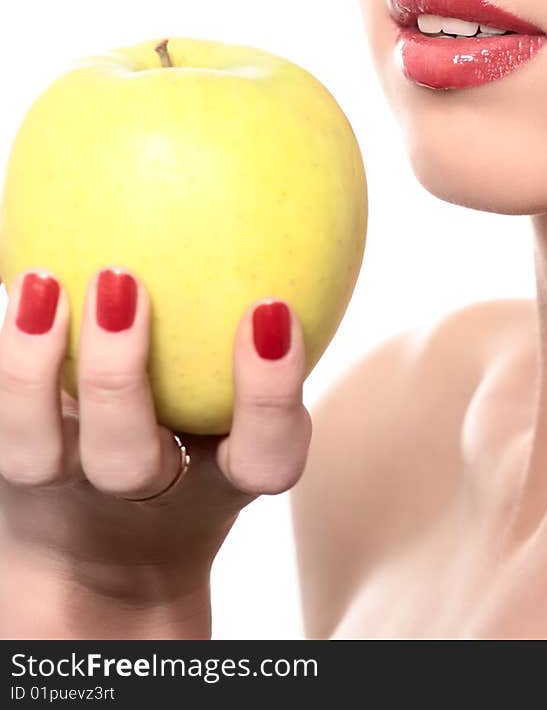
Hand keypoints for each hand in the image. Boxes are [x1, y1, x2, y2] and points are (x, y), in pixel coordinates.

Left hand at [0, 266, 311, 593]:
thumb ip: (264, 333)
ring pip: (34, 454)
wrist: (94, 553)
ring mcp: (63, 489)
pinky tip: (12, 281)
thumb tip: (303, 207)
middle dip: (118, 377)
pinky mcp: (9, 474)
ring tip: (42, 282)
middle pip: (126, 462)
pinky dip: (0, 352)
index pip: (264, 454)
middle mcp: (138, 491)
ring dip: (29, 369)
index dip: (270, 392)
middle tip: (122, 281)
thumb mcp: (244, 401)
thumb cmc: (194, 438)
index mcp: (220, 478)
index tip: (270, 307)